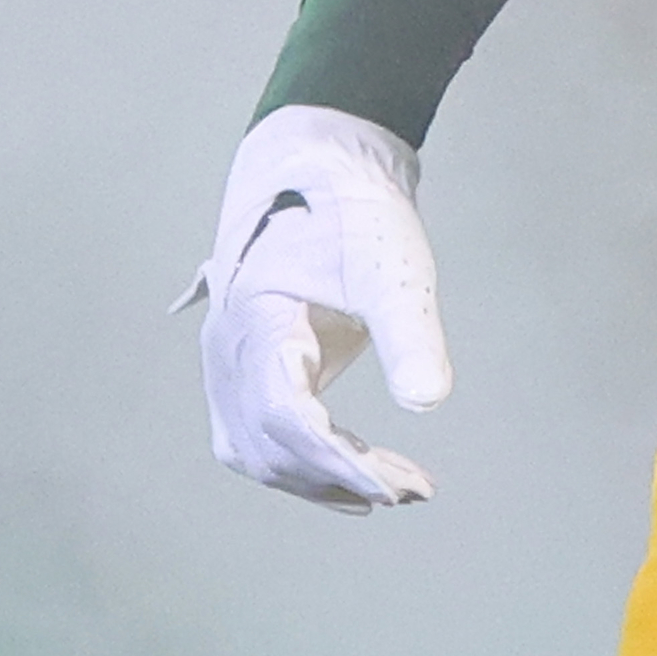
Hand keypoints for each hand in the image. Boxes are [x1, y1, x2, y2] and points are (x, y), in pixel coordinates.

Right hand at [183, 105, 454, 511]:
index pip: (285, 414)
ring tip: (395, 486)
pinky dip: (305, 464)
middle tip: (415, 487)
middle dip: (340, 478)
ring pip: (258, 452)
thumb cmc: (355, 211)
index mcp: (256, 320)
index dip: (337, 462)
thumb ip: (411, 333)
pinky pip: (260, 436)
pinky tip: (356, 475)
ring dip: (321, 481)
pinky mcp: (246, 369)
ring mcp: (228, 362)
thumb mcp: (393, 266)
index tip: (393, 487)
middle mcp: (227, 348)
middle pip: (270, 445)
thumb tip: (429, 401)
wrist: (322, 168)